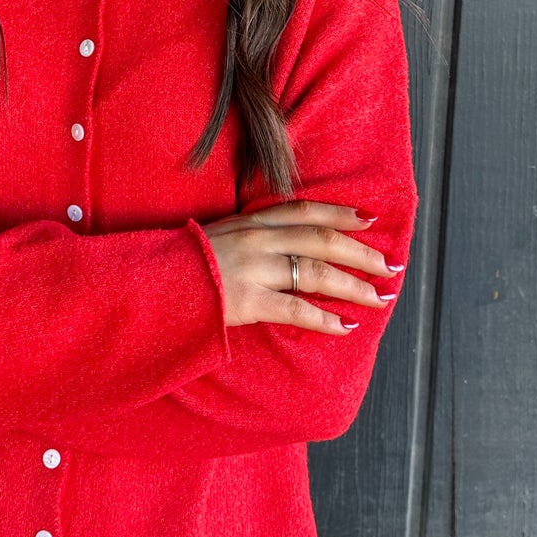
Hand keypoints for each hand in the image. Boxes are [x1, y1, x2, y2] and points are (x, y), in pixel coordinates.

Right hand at [198, 200, 401, 334]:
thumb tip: (287, 245)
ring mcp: (253, 269)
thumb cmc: (182, 262)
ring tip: (379, 298)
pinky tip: (345, 326)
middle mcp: (258, 239)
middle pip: (323, 240)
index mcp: (251, 221)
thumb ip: (252, 236)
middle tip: (390, 266)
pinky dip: (324, 318)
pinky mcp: (246, 301)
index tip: (371, 220)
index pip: (306, 210)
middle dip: (362, 253)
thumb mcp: (219, 235)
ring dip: (354, 286)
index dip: (342, 213)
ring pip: (318, 272)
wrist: (146, 282)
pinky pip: (295, 309)